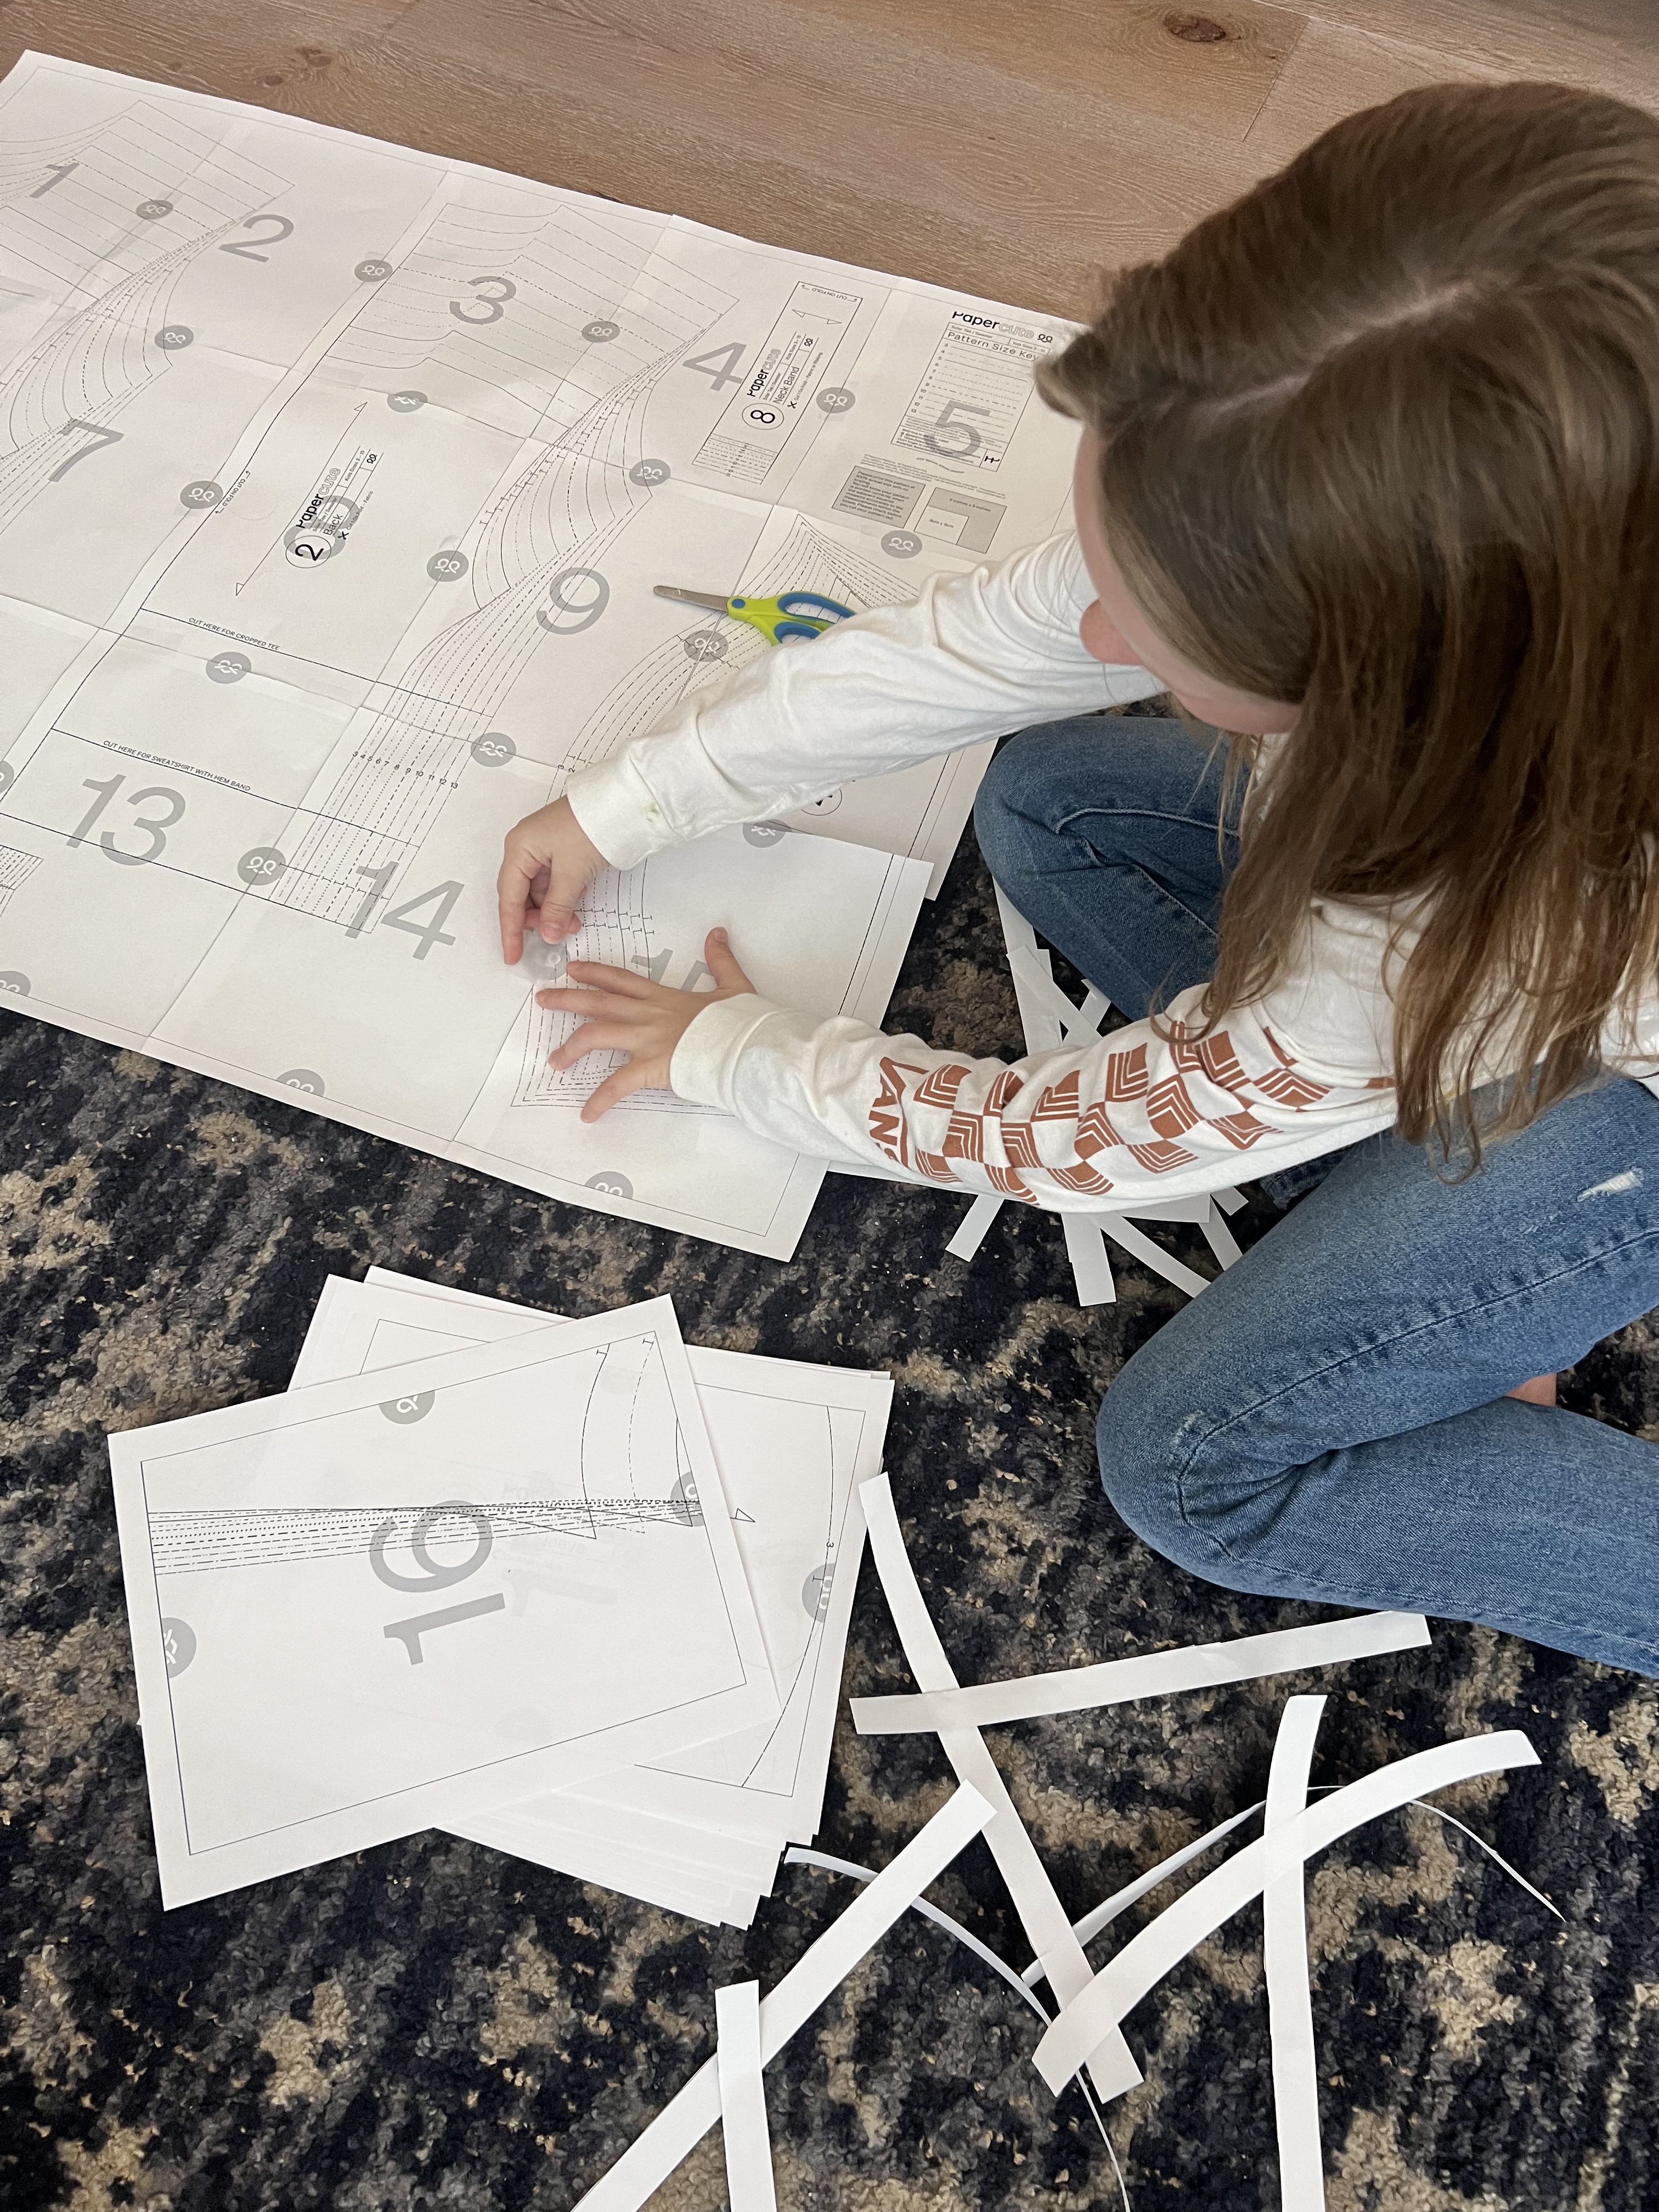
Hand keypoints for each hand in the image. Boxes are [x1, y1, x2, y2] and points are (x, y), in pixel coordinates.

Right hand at [497, 796, 606, 961]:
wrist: (620, 803)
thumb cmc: (591, 826)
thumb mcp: (571, 874)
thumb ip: (557, 907)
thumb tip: (548, 934)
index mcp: (519, 848)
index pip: (509, 898)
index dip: (511, 930)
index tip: (513, 955)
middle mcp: (525, 847)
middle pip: (520, 894)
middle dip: (535, 920)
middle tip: (551, 937)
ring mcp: (543, 848)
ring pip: (539, 891)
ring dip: (553, 910)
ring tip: (572, 923)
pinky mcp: (561, 850)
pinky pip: (554, 882)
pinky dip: (562, 898)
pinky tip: (575, 906)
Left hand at [537, 927, 756, 1119]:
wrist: (746, 1045)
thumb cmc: (740, 1022)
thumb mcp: (732, 986)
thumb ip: (721, 960)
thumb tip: (718, 934)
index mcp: (664, 997)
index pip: (622, 980)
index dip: (595, 973)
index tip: (573, 968)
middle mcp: (648, 1015)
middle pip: (598, 1002)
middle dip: (567, 999)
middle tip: (542, 999)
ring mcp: (646, 1040)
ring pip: (595, 1036)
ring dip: (570, 1048)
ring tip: (554, 1060)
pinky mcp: (650, 1067)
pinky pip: (616, 1086)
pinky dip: (600, 1101)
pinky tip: (587, 1114)